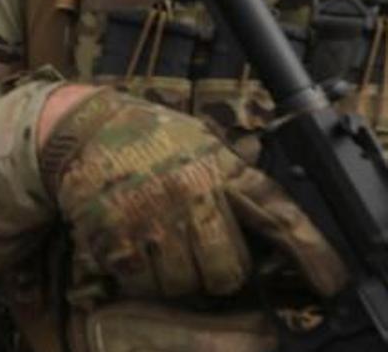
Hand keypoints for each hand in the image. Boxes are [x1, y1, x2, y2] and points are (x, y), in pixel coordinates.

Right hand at [43, 90, 346, 301]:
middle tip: (198, 253)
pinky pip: (141, 282)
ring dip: (176, 276)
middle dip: (218, 271)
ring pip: (184, 283)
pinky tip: (134, 248)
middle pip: (229, 269)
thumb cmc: (146, 134)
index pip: (279, 216)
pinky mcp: (115, 235)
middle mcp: (190, 193)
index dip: (312, 255)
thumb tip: (271, 220)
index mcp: (218, 167)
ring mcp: (152, 217)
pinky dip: (140, 276)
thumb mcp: (200, 140)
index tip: (329, 282)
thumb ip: (233, 174)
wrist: (81, 127)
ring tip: (159, 245)